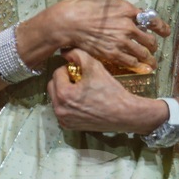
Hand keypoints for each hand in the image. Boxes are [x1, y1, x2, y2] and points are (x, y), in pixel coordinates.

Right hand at [48, 0, 169, 72]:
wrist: (65, 22)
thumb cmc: (81, 1)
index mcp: (127, 10)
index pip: (152, 20)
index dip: (162, 27)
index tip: (166, 32)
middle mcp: (127, 28)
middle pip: (149, 40)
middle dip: (154, 45)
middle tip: (154, 48)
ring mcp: (119, 42)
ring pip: (141, 53)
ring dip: (148, 58)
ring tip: (151, 62)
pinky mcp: (110, 54)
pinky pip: (129, 62)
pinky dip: (137, 65)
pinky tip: (140, 67)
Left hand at [48, 49, 164, 133]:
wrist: (124, 114)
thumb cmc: (110, 91)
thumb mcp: (94, 67)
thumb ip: (78, 55)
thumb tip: (65, 52)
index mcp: (63, 95)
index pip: (57, 73)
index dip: (69, 69)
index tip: (81, 71)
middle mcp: (60, 110)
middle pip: (53, 87)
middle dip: (64, 80)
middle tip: (79, 79)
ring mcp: (64, 120)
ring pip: (57, 99)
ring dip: (65, 92)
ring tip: (82, 90)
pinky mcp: (70, 127)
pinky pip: (63, 110)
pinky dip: (69, 104)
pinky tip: (83, 101)